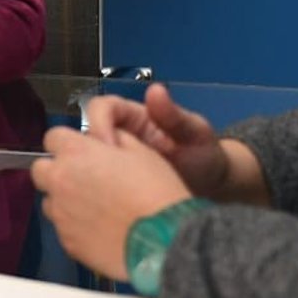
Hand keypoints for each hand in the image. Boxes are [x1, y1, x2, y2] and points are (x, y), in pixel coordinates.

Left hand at [30, 126, 191, 279]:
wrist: (165, 241)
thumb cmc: (157, 193)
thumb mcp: (141, 150)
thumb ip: (113, 138)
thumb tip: (102, 140)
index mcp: (76, 152)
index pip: (52, 137)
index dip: (69, 143)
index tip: (83, 152)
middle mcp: (60, 181)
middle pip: (41, 169)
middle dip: (59, 170)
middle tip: (85, 178)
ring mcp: (61, 214)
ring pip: (50, 201)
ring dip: (65, 199)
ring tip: (96, 207)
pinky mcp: (67, 242)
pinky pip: (63, 227)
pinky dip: (75, 225)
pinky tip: (100, 228)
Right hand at [83, 84, 231, 198]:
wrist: (213, 189)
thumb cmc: (204, 154)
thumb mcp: (194, 133)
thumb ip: (175, 115)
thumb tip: (155, 90)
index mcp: (133, 118)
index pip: (101, 108)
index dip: (99, 124)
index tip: (109, 148)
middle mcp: (117, 137)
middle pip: (84, 134)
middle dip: (86, 152)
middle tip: (101, 175)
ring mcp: (113, 164)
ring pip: (84, 161)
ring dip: (87, 175)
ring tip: (103, 195)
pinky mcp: (113, 187)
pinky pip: (94, 185)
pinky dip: (93, 194)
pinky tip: (105, 207)